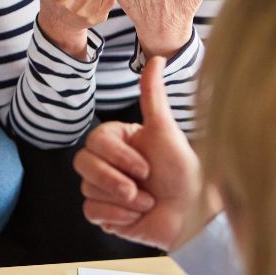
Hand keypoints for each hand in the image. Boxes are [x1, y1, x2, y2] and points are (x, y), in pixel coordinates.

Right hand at [73, 56, 219, 249]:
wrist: (193, 215)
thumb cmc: (183, 171)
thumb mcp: (165, 131)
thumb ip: (153, 95)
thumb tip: (157, 58)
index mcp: (117, 141)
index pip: (94, 141)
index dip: (118, 157)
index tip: (146, 167)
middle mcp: (107, 163)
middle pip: (82, 164)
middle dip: (114, 180)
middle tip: (142, 188)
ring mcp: (103, 189)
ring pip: (88, 189)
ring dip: (123, 200)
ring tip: (146, 202)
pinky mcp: (104, 214)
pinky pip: (91, 212)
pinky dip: (117, 217)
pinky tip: (136, 216)